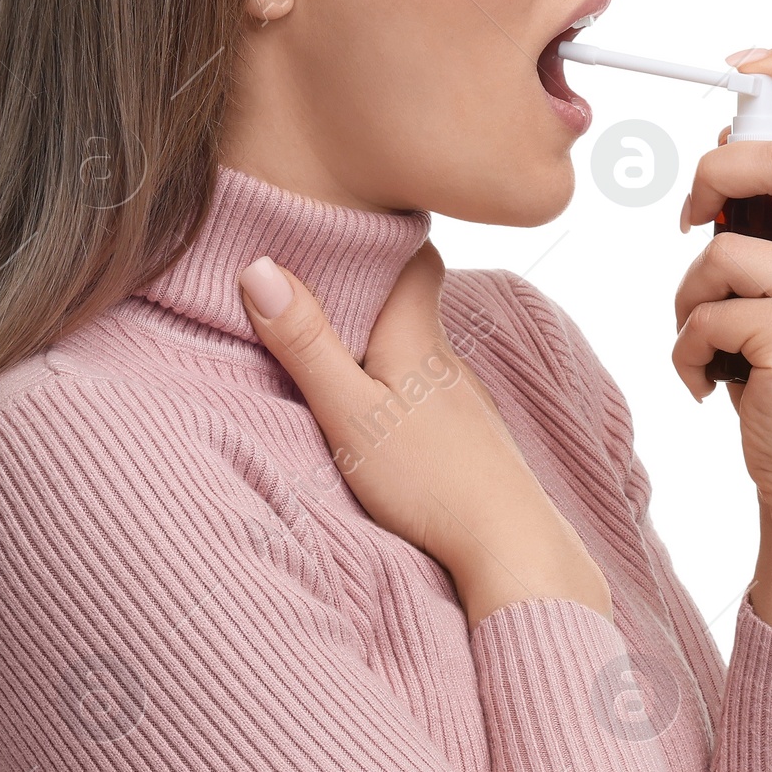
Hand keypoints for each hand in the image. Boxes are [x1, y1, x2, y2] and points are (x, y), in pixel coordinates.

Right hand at [238, 243, 612, 629]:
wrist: (513, 547)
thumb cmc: (430, 482)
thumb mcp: (349, 414)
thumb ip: (305, 345)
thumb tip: (258, 267)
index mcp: (418, 336)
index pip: (414, 255)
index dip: (381, 233)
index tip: (337, 224)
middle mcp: (448, 358)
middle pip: (413, 299)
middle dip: (372, 284)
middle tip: (319, 277)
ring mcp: (465, 401)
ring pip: (421, 347)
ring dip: (384, 338)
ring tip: (335, 341)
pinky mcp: (471, 440)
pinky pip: (429, 390)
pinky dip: (400, 382)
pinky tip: (381, 408)